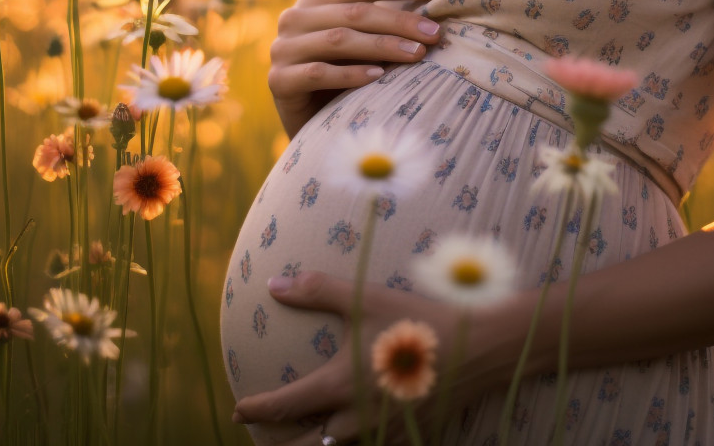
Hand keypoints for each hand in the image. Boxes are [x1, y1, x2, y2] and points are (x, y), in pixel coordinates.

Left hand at [232, 270, 509, 445]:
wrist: (476, 348)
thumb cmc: (415, 318)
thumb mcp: (363, 297)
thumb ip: (316, 290)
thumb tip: (273, 284)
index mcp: (338, 385)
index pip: (283, 406)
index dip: (254, 410)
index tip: (237, 410)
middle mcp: (354, 420)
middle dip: (278, 445)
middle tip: (262, 437)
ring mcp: (380, 435)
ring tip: (305, 439)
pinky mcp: (406, 439)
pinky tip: (353, 437)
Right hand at [268, 0, 442, 137]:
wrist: (310, 122)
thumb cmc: (343, 72)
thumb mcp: (366, 35)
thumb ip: (390, 4)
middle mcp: (294, 17)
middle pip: (355, 12)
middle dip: (400, 21)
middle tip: (434, 33)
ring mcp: (282, 48)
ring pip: (339, 40)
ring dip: (382, 46)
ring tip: (417, 54)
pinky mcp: (278, 80)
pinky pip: (318, 73)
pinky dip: (350, 74)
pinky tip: (378, 77)